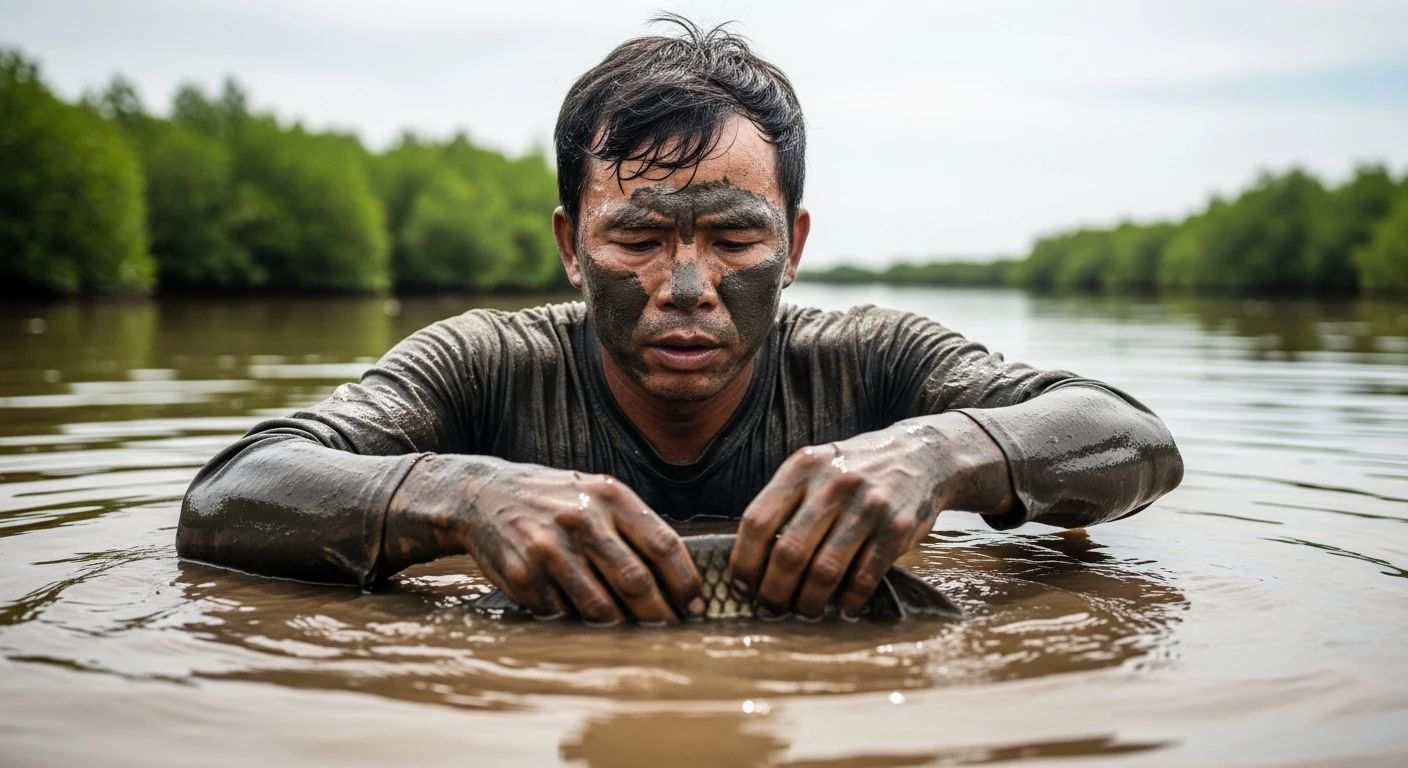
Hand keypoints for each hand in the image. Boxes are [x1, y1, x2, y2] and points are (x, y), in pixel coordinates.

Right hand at [384, 455, 703, 625]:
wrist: (485, 495)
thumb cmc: (556, 500)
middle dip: (660, 615)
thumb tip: (680, 575)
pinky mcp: (523, 575)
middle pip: (636, 581)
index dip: (685, 582)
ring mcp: (550, 548)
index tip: (695, 606)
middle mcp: (581, 519)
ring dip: (623, 628)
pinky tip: (588, 625)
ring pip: (601, 606)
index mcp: (610, 496)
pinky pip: (563, 614)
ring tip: (635, 635)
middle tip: (672, 632)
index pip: (663, 544)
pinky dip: (580, 624)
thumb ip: (636, 526)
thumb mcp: (597, 494)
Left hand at [727, 412, 1011, 619]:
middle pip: (788, 552)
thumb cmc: (853, 470)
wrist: (919, 454)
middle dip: (773, 591)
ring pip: (825, 570)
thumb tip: (751, 560)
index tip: (740, 587)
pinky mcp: (896, 528)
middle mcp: (832, 484)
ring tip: (803, 611)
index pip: (757, 521)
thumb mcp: (815, 469)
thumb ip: (785, 502)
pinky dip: (850, 600)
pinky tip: (844, 607)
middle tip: (769, 609)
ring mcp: (867, 505)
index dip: (744, 561)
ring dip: (809, 601)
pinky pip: (864, 577)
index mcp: (802, 467)